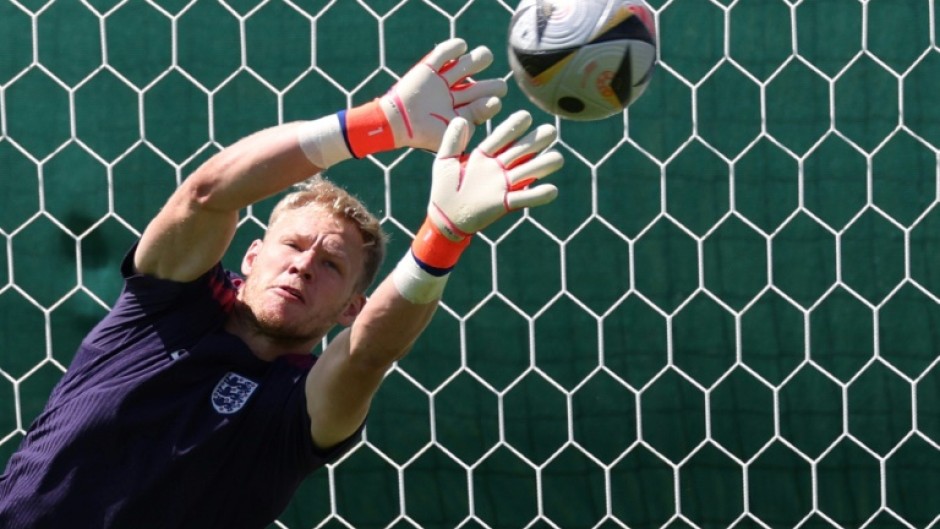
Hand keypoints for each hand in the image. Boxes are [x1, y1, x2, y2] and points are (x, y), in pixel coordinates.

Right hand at [379, 38, 507, 151]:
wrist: (396, 123)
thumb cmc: (424, 134)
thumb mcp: (451, 134)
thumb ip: (471, 123)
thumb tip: (494, 104)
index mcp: (459, 115)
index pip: (482, 107)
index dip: (491, 103)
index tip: (494, 103)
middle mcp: (453, 97)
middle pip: (478, 87)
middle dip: (490, 86)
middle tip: (499, 87)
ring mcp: (441, 82)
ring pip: (465, 67)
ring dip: (478, 60)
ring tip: (486, 57)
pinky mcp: (428, 68)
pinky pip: (443, 54)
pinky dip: (454, 48)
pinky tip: (463, 47)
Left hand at [427, 110, 562, 240]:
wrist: (444, 218)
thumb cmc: (443, 189)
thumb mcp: (444, 161)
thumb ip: (452, 141)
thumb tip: (460, 119)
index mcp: (485, 156)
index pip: (502, 137)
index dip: (514, 127)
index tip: (525, 116)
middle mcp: (498, 168)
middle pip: (521, 151)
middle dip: (535, 142)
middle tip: (549, 132)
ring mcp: (503, 186)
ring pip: (528, 172)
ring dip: (543, 166)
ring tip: (557, 158)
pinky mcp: (505, 203)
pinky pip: (524, 198)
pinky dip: (538, 195)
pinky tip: (552, 190)